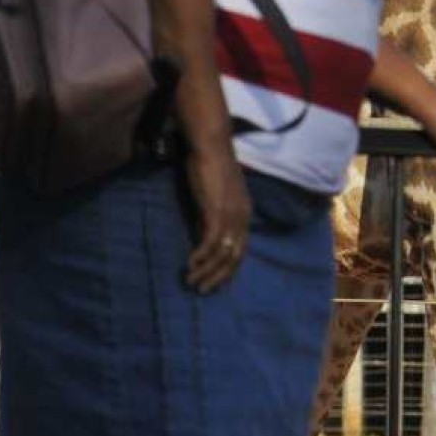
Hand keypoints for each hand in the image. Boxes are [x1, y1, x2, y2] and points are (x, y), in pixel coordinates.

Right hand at [183, 135, 250, 292]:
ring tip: (191, 282)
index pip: (241, 248)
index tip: (217, 283)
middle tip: (203, 291)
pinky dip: (201, 257)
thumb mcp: (215, 194)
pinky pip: (210, 242)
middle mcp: (242, 216)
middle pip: (235, 256)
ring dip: (207, 271)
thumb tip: (202, 232)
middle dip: (219, 277)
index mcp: (245, 212)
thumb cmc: (210, 165)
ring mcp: (231, 214)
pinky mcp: (216, 211)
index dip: (230, 268)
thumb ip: (212, 213)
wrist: (211, 145)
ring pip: (223, 253)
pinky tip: (189, 264)